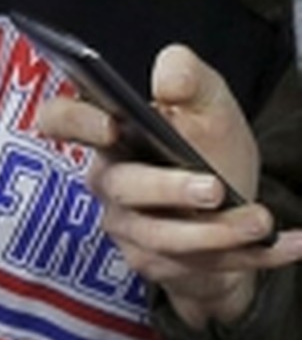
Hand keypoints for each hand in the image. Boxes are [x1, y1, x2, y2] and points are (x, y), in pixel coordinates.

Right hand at [37, 45, 301, 326]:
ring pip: (163, 238)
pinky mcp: (161, 265)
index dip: (74, 122)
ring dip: (216, 232)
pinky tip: (292, 243)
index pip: (62, 120)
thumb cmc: (208, 148)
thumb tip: (169, 74)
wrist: (232, 208)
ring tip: (261, 220)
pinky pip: (207, 265)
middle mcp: (111, 184)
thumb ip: (190, 77)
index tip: (111, 124)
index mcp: (110, 136)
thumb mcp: (210, 104)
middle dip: (168, 190)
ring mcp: (132, 230)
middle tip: (213, 188)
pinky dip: (256, 255)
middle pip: (123, 189)